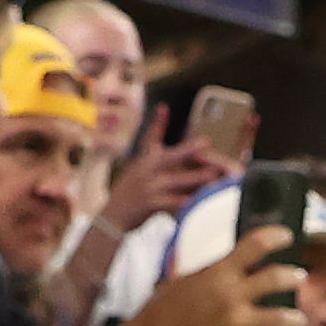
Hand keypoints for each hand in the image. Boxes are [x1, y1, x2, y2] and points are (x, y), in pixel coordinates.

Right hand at [103, 111, 238, 234]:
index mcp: (143, 161)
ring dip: (195, 177)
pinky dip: (183, 201)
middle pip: (169, 157)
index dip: (157, 123)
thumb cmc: (132, 195)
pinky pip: (171, 202)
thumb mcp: (139, 174)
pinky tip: (196, 200)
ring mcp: (148, 186)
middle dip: (188, 149)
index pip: (150, 138)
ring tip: (213, 175)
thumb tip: (178, 162)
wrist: (112, 217)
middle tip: (205, 142)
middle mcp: (145, 170)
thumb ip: (156, 166)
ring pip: (175, 180)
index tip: (164, 108)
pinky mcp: (150, 203)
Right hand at [108, 224, 298, 325]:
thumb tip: (243, 263)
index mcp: (217, 274)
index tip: (286, 235)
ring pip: (281, 318)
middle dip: (293, 276)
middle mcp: (230, 296)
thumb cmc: (168, 309)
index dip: (274, 236)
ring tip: (297, 317)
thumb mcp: (191, 280)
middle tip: (299, 276)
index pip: (253, 245)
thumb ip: (219, 272)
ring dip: (293, 317)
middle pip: (276, 279)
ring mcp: (236, 324)